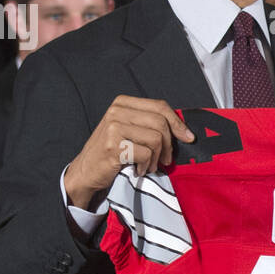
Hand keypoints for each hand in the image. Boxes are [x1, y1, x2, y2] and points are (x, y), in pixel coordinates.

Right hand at [63, 96, 194, 207]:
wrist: (86, 171)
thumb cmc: (113, 151)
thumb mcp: (129, 130)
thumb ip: (150, 123)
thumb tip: (184, 130)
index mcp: (123, 103)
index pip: (160, 106)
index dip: (177, 122)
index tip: (188, 137)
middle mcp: (116, 111)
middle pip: (160, 123)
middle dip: (169, 144)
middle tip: (166, 159)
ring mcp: (113, 127)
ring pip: (156, 139)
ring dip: (157, 158)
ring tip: (149, 165)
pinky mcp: (113, 146)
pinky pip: (146, 154)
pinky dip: (146, 166)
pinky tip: (138, 170)